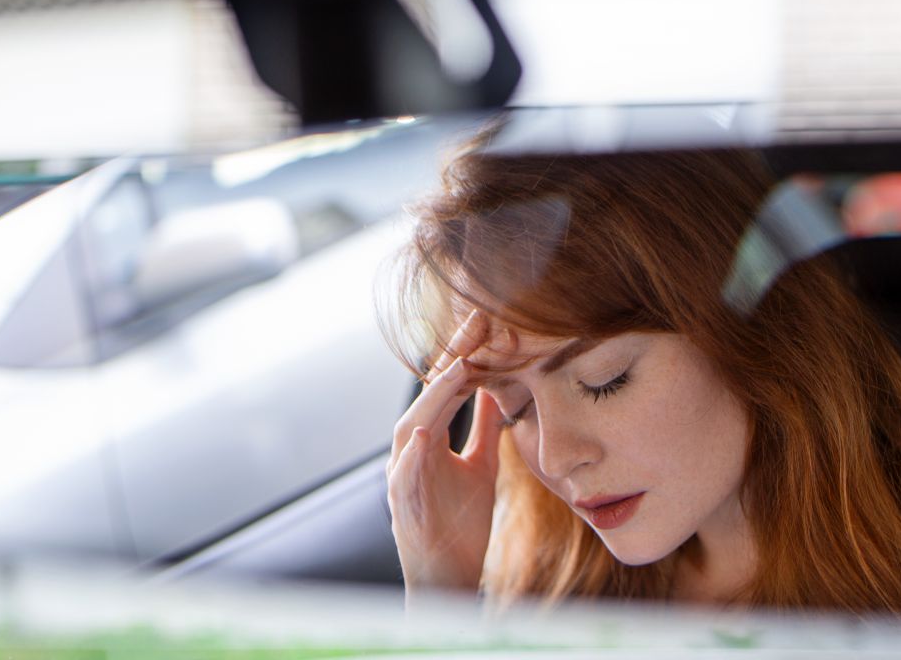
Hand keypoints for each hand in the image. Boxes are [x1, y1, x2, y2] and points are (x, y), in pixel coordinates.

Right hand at [386, 310, 500, 598]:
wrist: (448, 579)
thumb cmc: (460, 524)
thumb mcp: (480, 465)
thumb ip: (485, 428)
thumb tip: (498, 388)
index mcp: (429, 438)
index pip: (447, 386)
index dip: (466, 353)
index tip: (487, 321)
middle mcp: (411, 451)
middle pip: (428, 396)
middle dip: (451, 359)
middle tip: (475, 323)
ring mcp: (403, 477)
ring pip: (411, 427)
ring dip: (433, 398)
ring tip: (456, 367)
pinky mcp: (403, 507)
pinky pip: (404, 476)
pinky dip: (412, 454)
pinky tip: (425, 432)